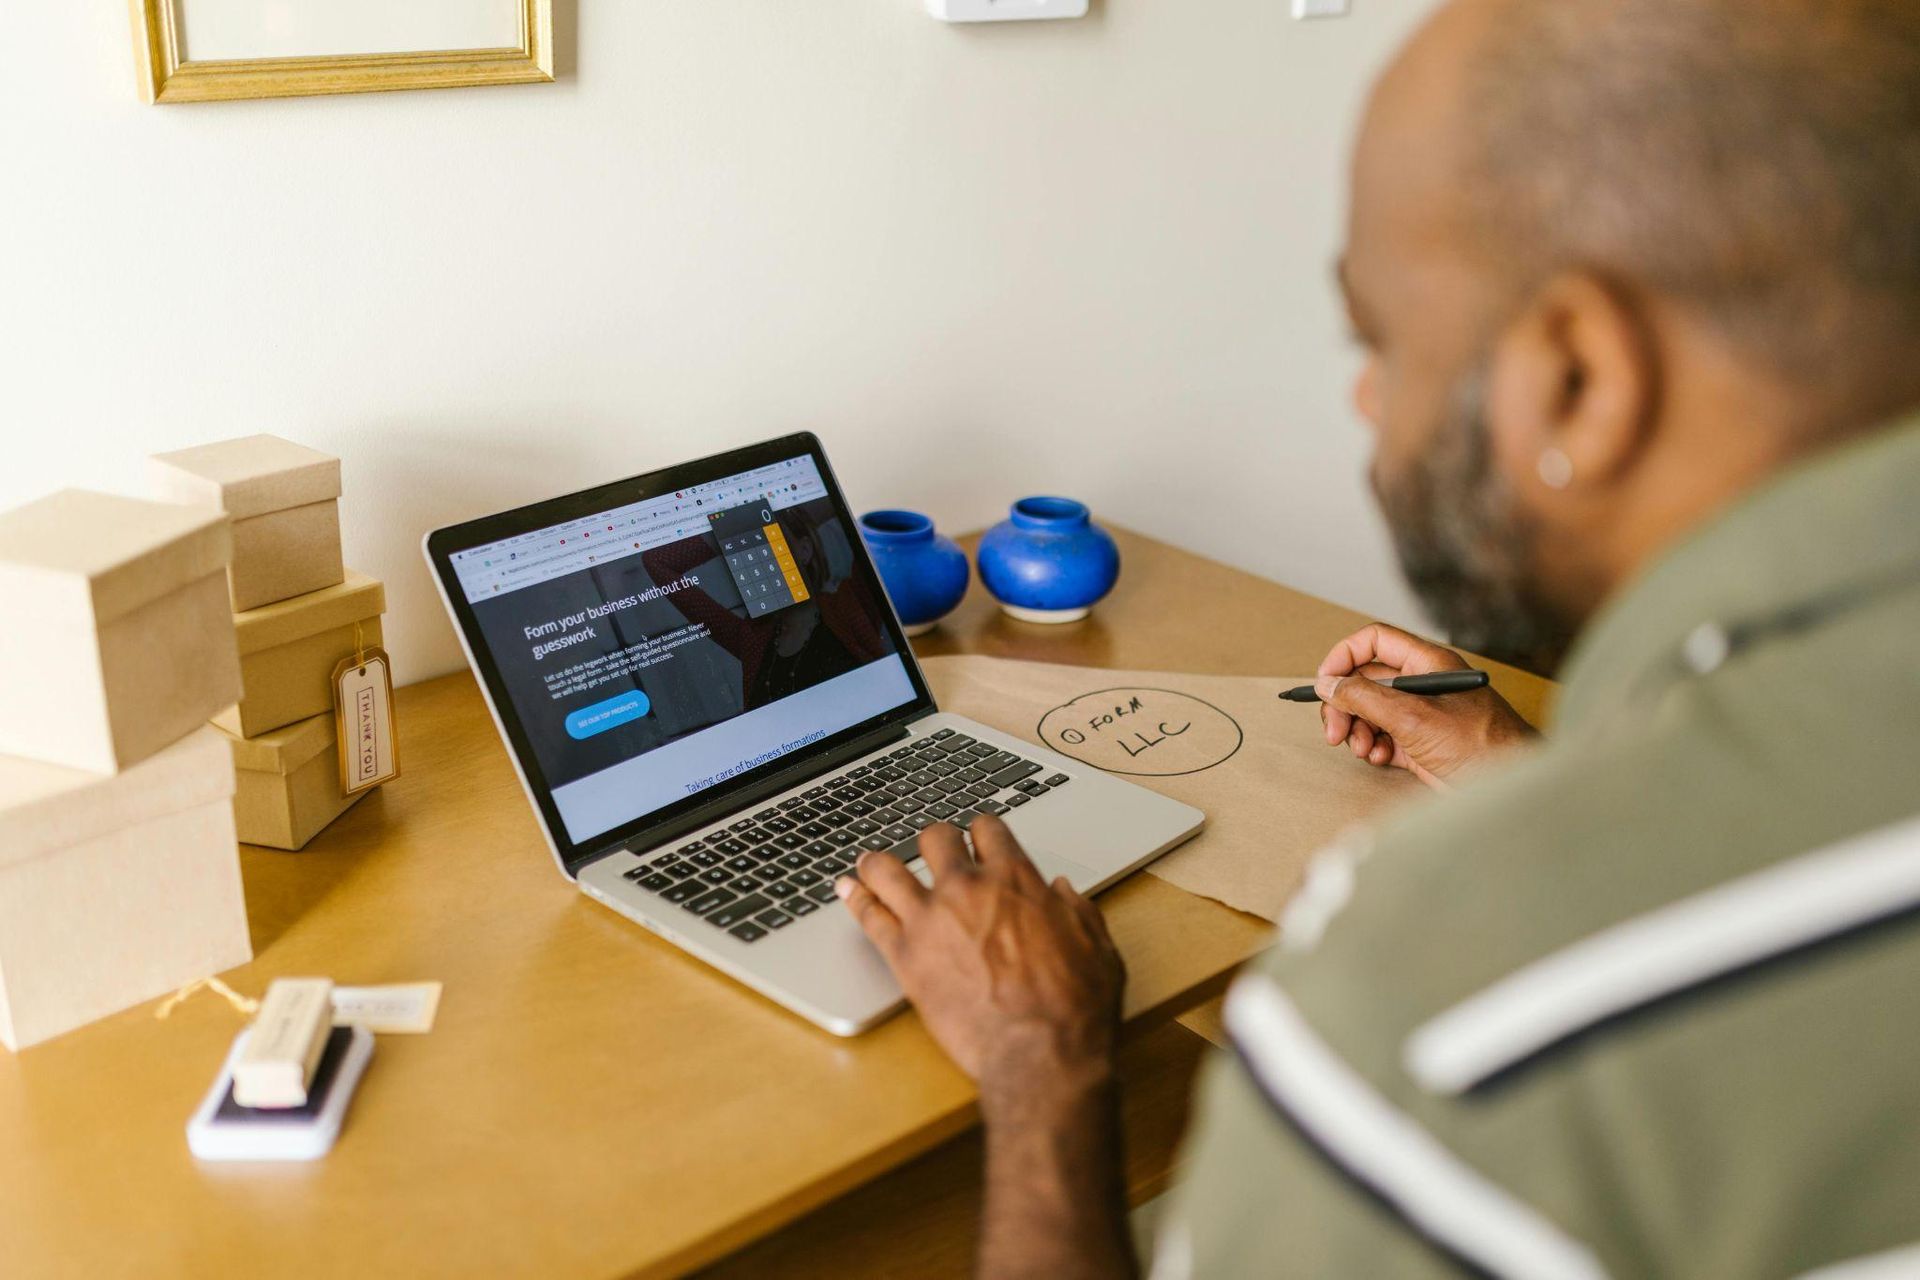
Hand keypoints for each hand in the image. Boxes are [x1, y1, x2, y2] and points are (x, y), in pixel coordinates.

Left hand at [835, 816, 1124, 1113]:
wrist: (1039, 1054)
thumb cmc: (1073, 1007)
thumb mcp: (1096, 948)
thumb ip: (1077, 912)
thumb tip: (1062, 892)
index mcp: (1016, 880)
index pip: (988, 830)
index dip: (981, 831)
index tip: (977, 839)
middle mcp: (968, 889)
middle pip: (935, 839)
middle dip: (934, 841)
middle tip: (931, 851)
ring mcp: (930, 920)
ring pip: (888, 868)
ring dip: (879, 862)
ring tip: (871, 863)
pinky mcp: (904, 956)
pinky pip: (868, 915)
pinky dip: (855, 898)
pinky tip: (847, 891)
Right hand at [1315, 622, 1535, 788]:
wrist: (1513, 788)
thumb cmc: (1483, 746)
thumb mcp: (1414, 718)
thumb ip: (1366, 698)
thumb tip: (1328, 684)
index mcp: (1428, 663)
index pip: (1375, 641)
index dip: (1345, 657)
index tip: (1324, 682)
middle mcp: (1422, 684)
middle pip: (1365, 680)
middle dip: (1345, 705)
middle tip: (1334, 732)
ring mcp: (1421, 715)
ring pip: (1370, 711)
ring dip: (1357, 730)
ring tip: (1362, 749)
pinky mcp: (1420, 744)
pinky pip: (1382, 737)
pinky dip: (1373, 747)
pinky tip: (1380, 759)